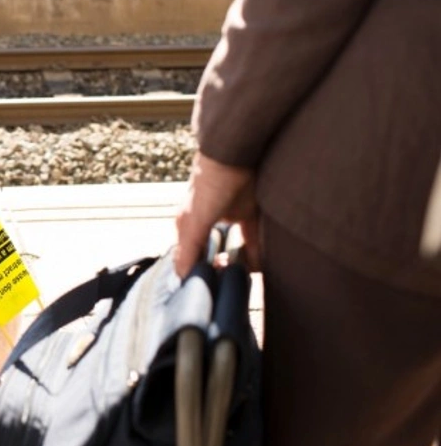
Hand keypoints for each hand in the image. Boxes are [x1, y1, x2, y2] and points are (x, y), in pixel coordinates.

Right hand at [174, 152, 259, 277]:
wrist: (236, 152)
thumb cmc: (209, 183)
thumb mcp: (194, 220)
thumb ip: (189, 249)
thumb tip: (181, 278)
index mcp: (190, 225)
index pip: (191, 258)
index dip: (198, 275)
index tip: (208, 293)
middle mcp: (208, 223)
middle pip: (215, 256)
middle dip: (221, 272)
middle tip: (229, 288)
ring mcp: (230, 218)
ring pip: (236, 250)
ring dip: (241, 264)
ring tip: (245, 278)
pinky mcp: (250, 213)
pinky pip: (254, 240)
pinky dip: (259, 253)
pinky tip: (264, 264)